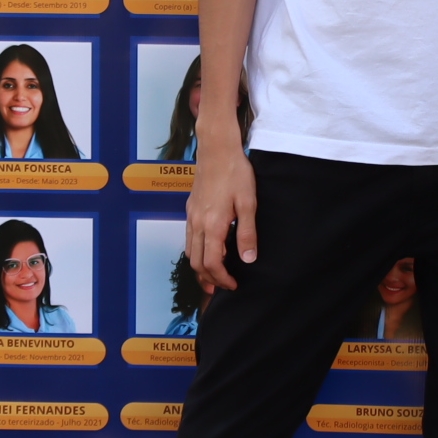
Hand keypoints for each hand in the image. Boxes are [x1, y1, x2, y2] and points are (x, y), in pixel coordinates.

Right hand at [186, 137, 256, 295]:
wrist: (217, 150)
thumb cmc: (235, 174)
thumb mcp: (248, 203)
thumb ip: (247, 233)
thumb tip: (248, 259)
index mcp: (212, 225)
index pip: (212, 263)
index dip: (222, 279)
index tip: (233, 285)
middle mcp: (197, 224)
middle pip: (196, 263)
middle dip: (209, 279)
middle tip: (223, 287)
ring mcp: (191, 217)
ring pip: (190, 252)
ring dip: (201, 267)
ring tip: (215, 275)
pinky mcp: (190, 210)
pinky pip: (189, 239)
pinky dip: (197, 252)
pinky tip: (209, 250)